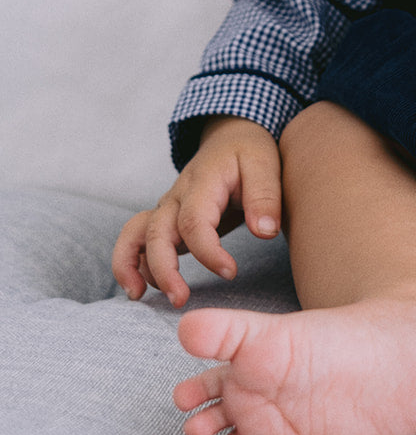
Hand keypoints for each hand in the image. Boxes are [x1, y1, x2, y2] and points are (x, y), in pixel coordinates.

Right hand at [111, 116, 281, 307]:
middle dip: (163, 269)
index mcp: (202, 181)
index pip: (194, 221)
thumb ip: (265, 197)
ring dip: (130, 264)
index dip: (208, 252)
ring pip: (135, 233)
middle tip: (181, 299)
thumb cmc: (249, 152)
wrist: (232, 136)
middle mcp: (177, 195)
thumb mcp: (265, 165)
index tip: (230, 272)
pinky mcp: (166, 219)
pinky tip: (141, 288)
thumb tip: (264, 231)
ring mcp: (167, 207)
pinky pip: (137, 239)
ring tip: (138, 295)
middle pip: (156, 232)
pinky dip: (131, 262)